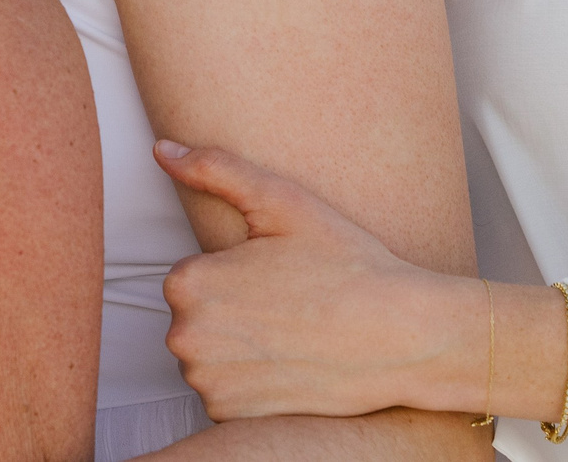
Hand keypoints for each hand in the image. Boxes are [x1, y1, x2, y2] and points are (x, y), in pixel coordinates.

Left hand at [154, 140, 469, 420]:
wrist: (403, 336)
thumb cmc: (346, 266)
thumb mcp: (280, 201)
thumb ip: (213, 169)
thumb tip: (164, 151)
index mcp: (189, 283)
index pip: (192, 277)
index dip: (235, 275)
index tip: (275, 277)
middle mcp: (186, 337)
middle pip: (196, 318)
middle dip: (232, 311)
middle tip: (287, 306)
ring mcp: (209, 381)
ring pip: (209, 356)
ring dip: (238, 349)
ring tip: (291, 335)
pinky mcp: (233, 415)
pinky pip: (225, 394)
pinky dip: (250, 384)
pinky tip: (289, 366)